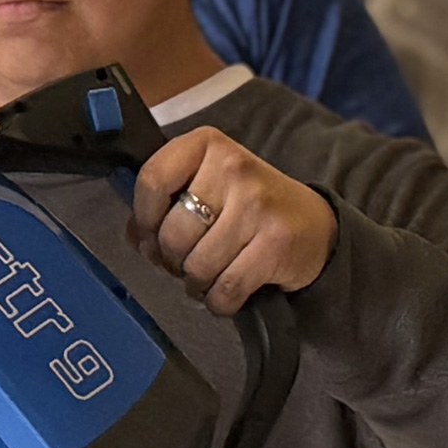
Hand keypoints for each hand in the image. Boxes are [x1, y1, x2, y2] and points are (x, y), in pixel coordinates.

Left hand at [128, 127, 336, 314]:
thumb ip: (163, 203)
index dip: (144, 218)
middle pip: (173, 233)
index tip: (151, 234)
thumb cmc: (248, 206)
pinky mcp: (276, 242)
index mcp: (207, 145)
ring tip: (208, 275)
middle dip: (172, 260)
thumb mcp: (206, 187)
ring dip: (196, 283)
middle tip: (185, 262)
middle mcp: (233, 167)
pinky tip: (226, 292)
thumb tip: (133, 235)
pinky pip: (225, 288)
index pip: (152, 180)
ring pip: (198, 266)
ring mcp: (257, 204)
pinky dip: (219, 301)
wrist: (314, 225)